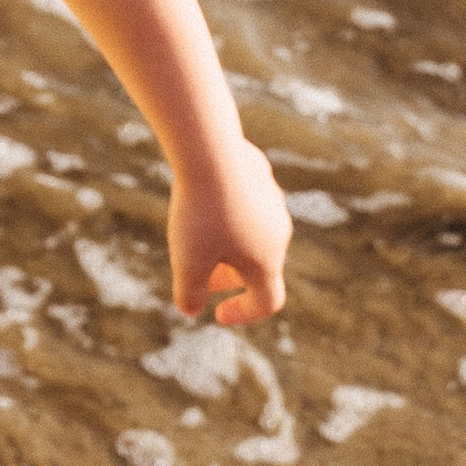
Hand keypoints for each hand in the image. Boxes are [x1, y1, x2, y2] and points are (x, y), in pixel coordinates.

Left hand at [167, 138, 290, 327]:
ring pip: (254, 234)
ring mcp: (273, 202)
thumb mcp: (187, 262)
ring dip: (229, 247)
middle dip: (231, 278)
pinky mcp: (261, 176)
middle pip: (260, 267)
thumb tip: (190, 310)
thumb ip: (189, 294)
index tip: (218, 314)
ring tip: (197, 240)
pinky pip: (247, 205)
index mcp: (267, 261)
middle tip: (202, 279)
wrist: (209, 151)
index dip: (244, 313)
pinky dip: (228, 215)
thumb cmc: (200, 213)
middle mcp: (278, 233)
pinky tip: (202, 202)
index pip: (267, 301)